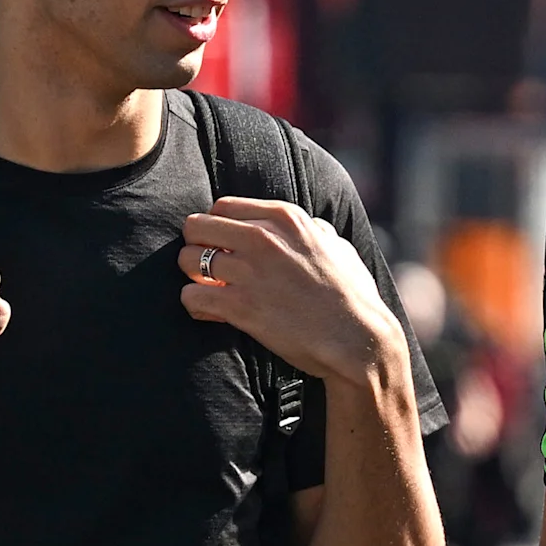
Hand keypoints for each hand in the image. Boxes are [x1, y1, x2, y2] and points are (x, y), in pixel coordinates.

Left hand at [178, 199, 405, 387]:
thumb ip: (316, 232)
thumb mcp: (339, 247)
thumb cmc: (353, 295)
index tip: (225, 247)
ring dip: (194, 277)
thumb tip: (313, 228)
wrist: (358, 338)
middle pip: (197, 227)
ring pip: (187, 260)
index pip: (222, 207)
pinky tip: (210, 311)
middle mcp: (262, 237)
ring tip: (209, 290)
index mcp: (285, 217)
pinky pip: (190, 296)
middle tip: (209, 268)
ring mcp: (248, 271)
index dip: (218, 228)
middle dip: (198, 247)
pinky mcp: (240, 306)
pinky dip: (195, 305)